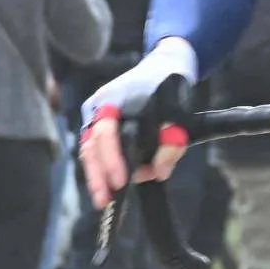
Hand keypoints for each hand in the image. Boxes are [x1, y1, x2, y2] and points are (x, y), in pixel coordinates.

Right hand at [74, 39, 196, 207]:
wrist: (162, 68)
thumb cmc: (170, 87)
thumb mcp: (179, 114)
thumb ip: (172, 143)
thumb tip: (159, 172)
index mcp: (115, 98)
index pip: (106, 132)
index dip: (112, 159)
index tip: (121, 181)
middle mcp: (99, 107)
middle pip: (91, 145)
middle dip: (98, 175)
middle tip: (105, 200)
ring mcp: (95, 116)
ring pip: (90, 150)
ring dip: (97, 175)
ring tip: (107, 198)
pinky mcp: (98, 126)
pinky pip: (95, 149)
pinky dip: (102, 168)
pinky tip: (109, 186)